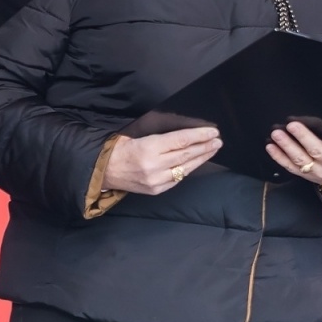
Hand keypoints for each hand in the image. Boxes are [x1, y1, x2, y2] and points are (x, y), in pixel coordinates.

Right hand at [103, 127, 221, 194]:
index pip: (181, 140)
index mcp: (148, 148)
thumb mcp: (138, 135)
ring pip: (186, 167)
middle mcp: (154, 165)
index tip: (213, 131)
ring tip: (213, 149)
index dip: (199, 136)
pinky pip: (178, 178)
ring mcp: (156, 180)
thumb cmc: (120, 148)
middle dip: (205, 146)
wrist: (103, 170)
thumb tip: (186, 133)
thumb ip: (162, 136)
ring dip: (202, 158)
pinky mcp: (157, 189)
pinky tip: (197, 162)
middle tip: (218, 140)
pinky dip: (189, 169)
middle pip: (187, 154)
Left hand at [267, 111, 321, 191]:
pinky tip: (271, 146)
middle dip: (304, 138)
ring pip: (301, 159)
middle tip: (292, 124)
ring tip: (277, 133)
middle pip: (317, 151)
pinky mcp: (307, 175)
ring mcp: (318, 171)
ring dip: (287, 146)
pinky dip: (279, 158)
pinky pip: (291, 168)